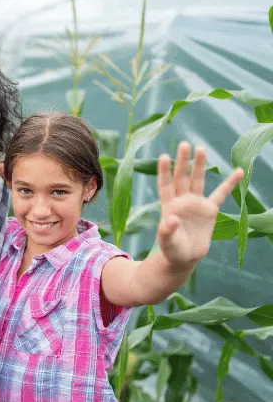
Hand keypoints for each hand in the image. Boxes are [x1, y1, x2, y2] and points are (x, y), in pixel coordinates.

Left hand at [156, 142, 242, 266]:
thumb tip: (170, 218)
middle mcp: (181, 201)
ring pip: (197, 181)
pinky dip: (229, 183)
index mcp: (168, 206)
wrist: (184, 257)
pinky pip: (221, 194)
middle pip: (181, 177)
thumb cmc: (171, 248)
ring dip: (199, 165)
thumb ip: (166, 230)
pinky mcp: (209, 210)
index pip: (165, 185)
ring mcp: (196, 203)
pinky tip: (238, 171)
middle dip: (183, 162)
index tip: (163, 156)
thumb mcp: (166, 241)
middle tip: (184, 144)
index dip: (164, 172)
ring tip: (201, 148)